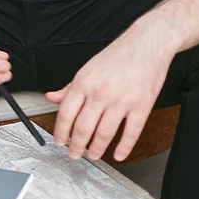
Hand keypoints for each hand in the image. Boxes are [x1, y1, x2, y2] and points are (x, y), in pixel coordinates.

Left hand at [46, 33, 170, 161]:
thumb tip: (51, 98)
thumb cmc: (117, 56)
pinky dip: (124, 148)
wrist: (146, 43)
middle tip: (74, 154)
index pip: (66, 113)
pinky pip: (131, 133)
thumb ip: (69, 87)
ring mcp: (122, 100)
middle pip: (83, 127)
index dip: (60, 132)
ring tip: (93, 155)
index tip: (59, 142)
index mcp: (83, 82)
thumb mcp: (87, 68)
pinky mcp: (142, 105)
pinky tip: (118, 155)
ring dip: (97, 149)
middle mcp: (100, 92)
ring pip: (105, 133)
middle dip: (76, 145)